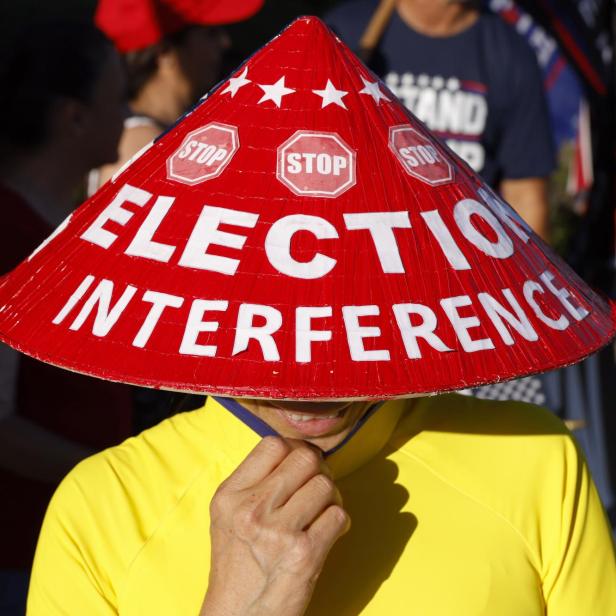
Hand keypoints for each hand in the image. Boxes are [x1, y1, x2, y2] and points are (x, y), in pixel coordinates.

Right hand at [200, 436, 349, 615]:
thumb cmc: (238, 563)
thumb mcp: (229, 514)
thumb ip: (255, 481)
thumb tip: (297, 450)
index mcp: (231, 495)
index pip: (272, 444)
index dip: (294, 448)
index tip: (299, 463)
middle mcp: (252, 509)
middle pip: (305, 458)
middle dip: (318, 469)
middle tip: (316, 484)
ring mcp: (279, 532)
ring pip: (326, 485)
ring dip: (331, 497)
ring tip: (320, 512)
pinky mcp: (305, 554)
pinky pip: (339, 515)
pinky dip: (339, 522)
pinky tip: (326, 532)